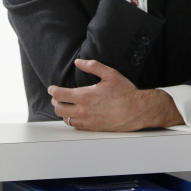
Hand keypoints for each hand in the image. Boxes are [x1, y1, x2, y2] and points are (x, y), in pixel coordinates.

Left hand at [48, 59, 181, 130]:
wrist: (138, 110)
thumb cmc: (125, 92)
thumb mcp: (110, 74)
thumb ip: (92, 66)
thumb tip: (78, 62)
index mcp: (85, 96)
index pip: (59, 95)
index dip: (53, 91)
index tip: (52, 88)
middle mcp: (83, 110)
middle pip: (58, 108)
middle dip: (55, 101)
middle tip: (57, 97)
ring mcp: (88, 121)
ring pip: (66, 119)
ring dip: (63, 111)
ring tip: (66, 105)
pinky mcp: (93, 128)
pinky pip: (76, 126)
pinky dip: (72, 120)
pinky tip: (76, 115)